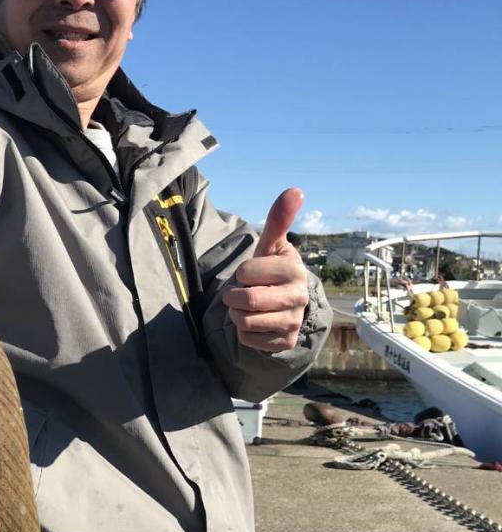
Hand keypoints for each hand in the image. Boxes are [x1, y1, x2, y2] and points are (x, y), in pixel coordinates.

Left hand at [222, 188, 309, 351]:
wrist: (286, 302)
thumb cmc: (272, 269)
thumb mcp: (271, 246)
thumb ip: (279, 219)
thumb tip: (295, 190)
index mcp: (294, 270)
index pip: (246, 273)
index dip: (241, 273)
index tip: (250, 273)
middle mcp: (298, 297)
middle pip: (247, 300)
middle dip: (233, 296)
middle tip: (238, 292)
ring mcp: (293, 322)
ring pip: (245, 322)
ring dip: (237, 314)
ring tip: (247, 306)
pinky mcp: (284, 342)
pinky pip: (249, 340)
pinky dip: (244, 332)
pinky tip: (256, 322)